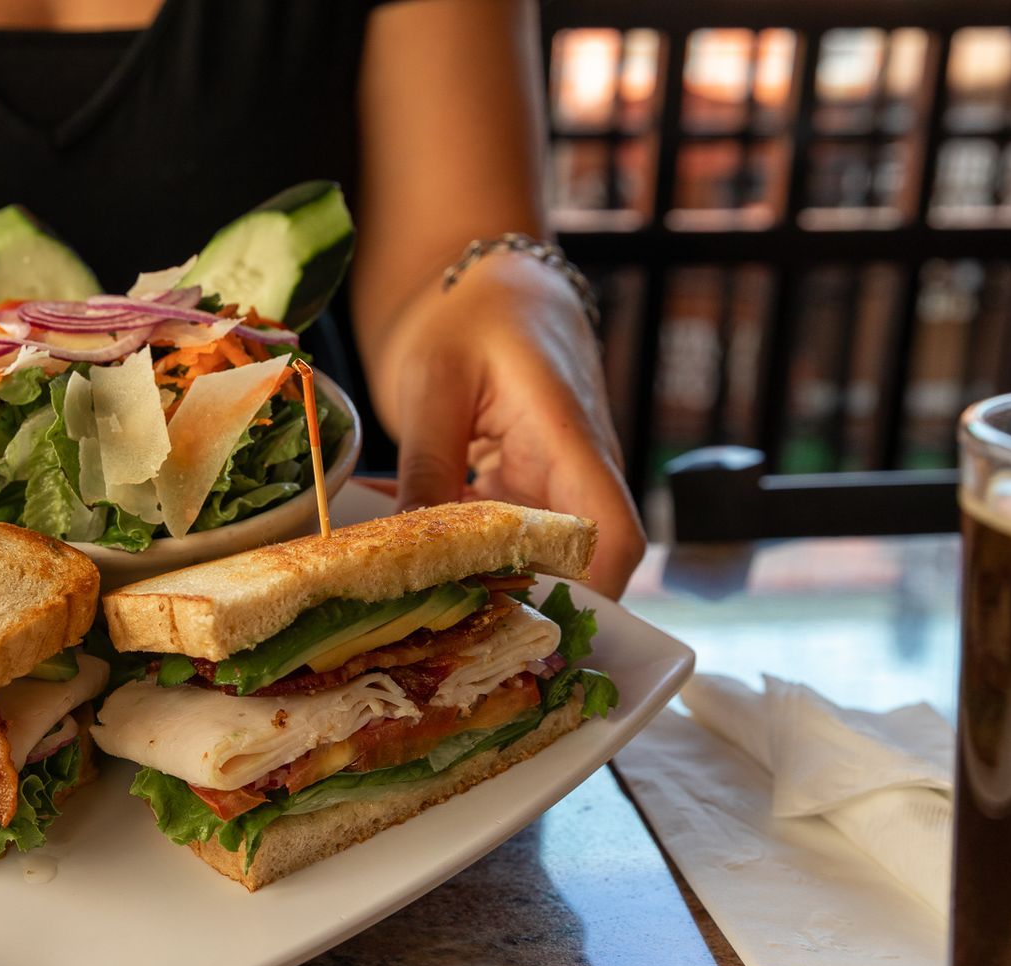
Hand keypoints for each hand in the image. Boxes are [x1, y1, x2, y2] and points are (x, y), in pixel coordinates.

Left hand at [376, 252, 645, 596]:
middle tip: (441, 632)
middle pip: (576, 566)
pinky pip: (501, 540)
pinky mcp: (526, 494)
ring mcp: (553, 487)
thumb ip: (428, 464)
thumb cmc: (473, 319)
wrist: (494, 289)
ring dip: (480, 582)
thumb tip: (408, 547)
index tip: (525, 625)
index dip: (586, 593)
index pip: (612, 537)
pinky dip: (457, 551)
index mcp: (571, 441)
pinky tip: (398, 551)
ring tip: (411, 596)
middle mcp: (576, 474)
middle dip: (518, 606)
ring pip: (534, 559)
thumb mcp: (436, 383)